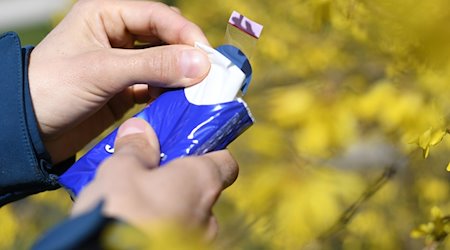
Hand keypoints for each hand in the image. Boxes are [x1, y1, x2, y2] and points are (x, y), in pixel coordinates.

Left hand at [28, 0, 210, 162]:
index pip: (158, 16)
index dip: (185, 34)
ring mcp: (123, 63)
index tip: (208, 57)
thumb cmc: (51, 89)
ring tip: (199, 92)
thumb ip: (153, 65)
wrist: (27, 130)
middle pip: (165, 37)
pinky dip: (170, 94)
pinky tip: (179, 103)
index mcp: (106, 14)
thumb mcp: (103, 71)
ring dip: (181, 76)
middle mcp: (117, 35)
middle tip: (209, 75)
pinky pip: (156, 85)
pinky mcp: (125, 88)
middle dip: (187, 54)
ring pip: (164, 62)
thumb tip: (201, 64)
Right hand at [72, 118, 238, 237]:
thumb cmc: (121, 213)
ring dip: (165, 209)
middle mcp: (208, 215)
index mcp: (202, 182)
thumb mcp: (120, 170)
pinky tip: (131, 225)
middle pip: (200, 191)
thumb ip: (134, 149)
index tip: (186, 149)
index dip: (207, 153)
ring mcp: (197, 241)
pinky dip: (159, 228)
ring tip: (131, 206)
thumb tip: (139, 130)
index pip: (225, 163)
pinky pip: (173, 235)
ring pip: (186, 217)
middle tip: (146, 178)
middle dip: (175, 184)